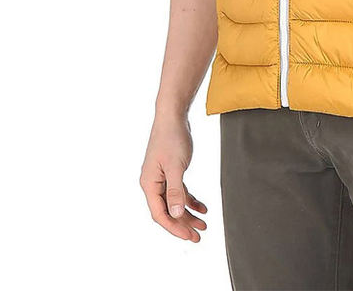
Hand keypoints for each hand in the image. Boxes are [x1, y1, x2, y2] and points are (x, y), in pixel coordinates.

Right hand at [139, 113, 207, 241]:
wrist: (173, 116)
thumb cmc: (172, 138)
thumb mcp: (176, 166)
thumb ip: (175, 190)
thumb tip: (175, 213)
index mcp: (149, 184)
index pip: (160, 214)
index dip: (174, 227)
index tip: (189, 236)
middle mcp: (153, 184)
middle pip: (167, 211)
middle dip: (183, 224)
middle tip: (199, 236)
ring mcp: (161, 178)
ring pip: (174, 203)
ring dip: (188, 214)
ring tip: (203, 224)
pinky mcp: (170, 172)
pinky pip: (179, 192)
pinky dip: (190, 200)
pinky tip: (202, 207)